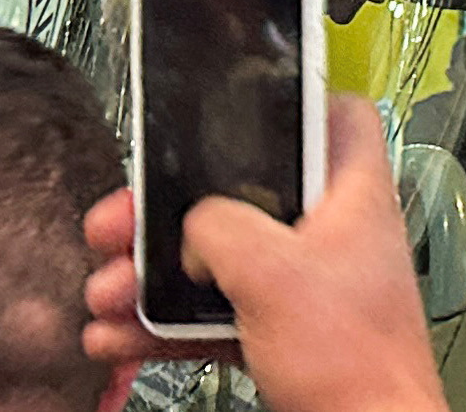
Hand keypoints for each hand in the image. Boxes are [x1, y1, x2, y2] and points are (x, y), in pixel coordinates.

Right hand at [82, 95, 445, 411]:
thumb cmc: (356, 360)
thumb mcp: (272, 273)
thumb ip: (220, 227)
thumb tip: (195, 226)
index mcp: (351, 193)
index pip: (335, 114)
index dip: (285, 104)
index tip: (230, 110)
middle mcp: (332, 232)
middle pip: (242, 193)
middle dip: (169, 214)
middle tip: (123, 222)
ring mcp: (306, 285)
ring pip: (218, 258)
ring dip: (154, 276)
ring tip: (109, 289)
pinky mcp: (283, 331)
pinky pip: (214, 313)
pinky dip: (167, 323)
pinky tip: (121, 334)